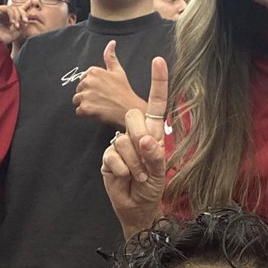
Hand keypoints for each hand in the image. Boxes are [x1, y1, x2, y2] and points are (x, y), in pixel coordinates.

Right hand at [0, 4, 27, 45]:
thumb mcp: (14, 35)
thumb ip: (21, 27)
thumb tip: (25, 20)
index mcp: (8, 20)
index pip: (18, 12)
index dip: (24, 7)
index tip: (31, 3)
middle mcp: (5, 15)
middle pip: (18, 9)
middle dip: (24, 14)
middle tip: (26, 21)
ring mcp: (0, 12)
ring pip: (14, 8)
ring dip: (18, 16)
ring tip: (17, 25)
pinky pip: (8, 8)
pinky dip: (12, 15)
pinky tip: (12, 22)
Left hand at [73, 40, 142, 126]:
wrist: (128, 109)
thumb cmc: (124, 91)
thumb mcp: (118, 71)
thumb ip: (110, 56)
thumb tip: (111, 43)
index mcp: (93, 71)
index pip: (83, 79)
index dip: (91, 86)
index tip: (101, 90)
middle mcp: (87, 82)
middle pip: (79, 89)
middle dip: (87, 94)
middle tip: (101, 98)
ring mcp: (85, 95)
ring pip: (77, 100)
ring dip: (85, 104)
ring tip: (98, 105)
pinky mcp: (84, 108)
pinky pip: (78, 111)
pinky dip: (86, 113)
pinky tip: (96, 112)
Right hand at [101, 55, 168, 237]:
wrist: (136, 206)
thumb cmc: (152, 188)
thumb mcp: (160, 173)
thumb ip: (155, 156)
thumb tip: (145, 140)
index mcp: (154, 131)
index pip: (156, 103)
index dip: (157, 82)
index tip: (158, 61)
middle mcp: (136, 133)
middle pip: (133, 117)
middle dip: (139, 139)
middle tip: (146, 163)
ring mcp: (119, 143)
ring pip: (123, 140)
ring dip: (134, 164)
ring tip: (138, 176)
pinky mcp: (107, 156)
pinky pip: (112, 156)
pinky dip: (121, 170)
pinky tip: (124, 177)